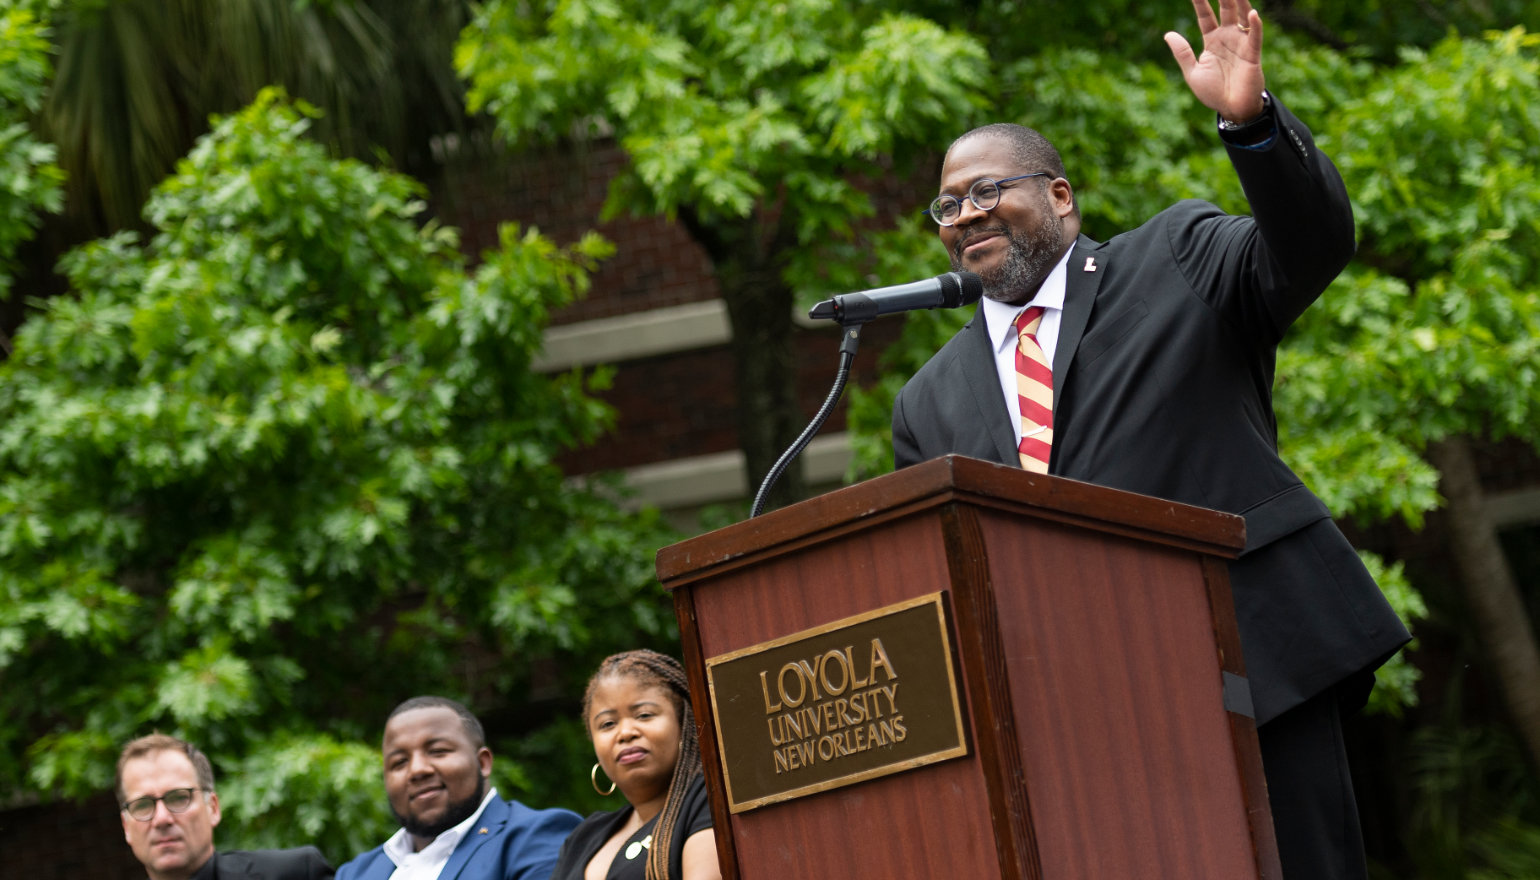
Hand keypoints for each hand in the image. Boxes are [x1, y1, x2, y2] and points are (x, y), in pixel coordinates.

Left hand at [1164, 0, 1265, 122]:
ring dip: (1240, 2)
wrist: (1231, 110)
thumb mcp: (1193, 72)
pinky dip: (1254, 25)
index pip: (1205, 16)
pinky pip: (1255, 36)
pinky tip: (1251, 14)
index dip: (1200, 2)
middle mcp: (1228, 38)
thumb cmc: (1213, 93)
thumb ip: (1182, 53)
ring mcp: (1241, 44)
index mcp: (1212, 41)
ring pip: (1242, 17)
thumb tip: (1168, 34)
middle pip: (1226, 10)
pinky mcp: (1252, 54)